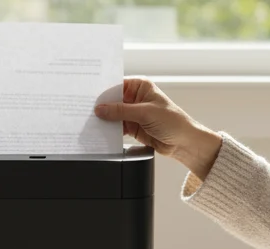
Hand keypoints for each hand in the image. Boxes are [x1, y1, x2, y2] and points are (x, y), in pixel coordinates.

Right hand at [94, 77, 222, 179]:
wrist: (184, 142)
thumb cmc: (173, 122)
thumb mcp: (145, 113)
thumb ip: (121, 111)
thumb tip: (101, 109)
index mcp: (140, 86)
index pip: (116, 85)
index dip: (103, 90)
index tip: (88, 95)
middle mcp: (135, 98)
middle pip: (112, 100)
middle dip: (101, 106)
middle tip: (85, 109)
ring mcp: (133, 113)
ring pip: (113, 115)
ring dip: (104, 119)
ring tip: (89, 121)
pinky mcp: (132, 127)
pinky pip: (116, 127)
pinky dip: (109, 130)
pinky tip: (100, 132)